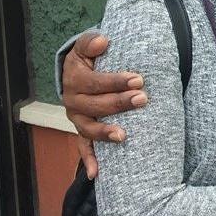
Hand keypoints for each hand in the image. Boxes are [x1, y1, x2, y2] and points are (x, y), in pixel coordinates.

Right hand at [63, 32, 147, 166]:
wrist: (77, 70)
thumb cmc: (89, 57)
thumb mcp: (87, 45)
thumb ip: (92, 41)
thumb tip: (102, 41)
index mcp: (74, 80)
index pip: (95, 82)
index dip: (116, 81)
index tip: (138, 79)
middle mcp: (72, 102)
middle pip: (95, 106)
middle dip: (120, 103)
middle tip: (143, 99)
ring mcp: (77, 119)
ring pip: (89, 129)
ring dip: (106, 133)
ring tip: (124, 135)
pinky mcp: (81, 130)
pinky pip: (83, 148)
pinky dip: (88, 161)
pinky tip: (97, 174)